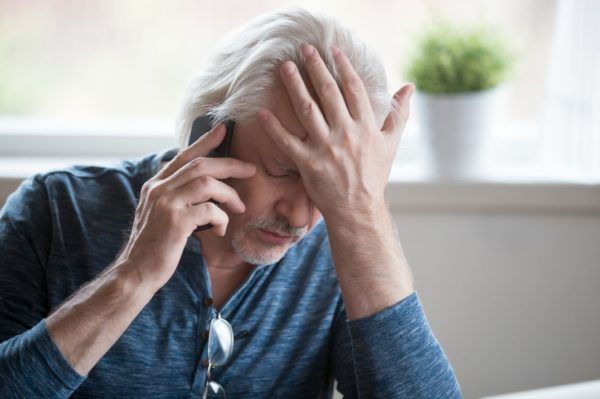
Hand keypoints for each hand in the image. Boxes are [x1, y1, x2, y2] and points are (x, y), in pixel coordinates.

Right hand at [117, 124, 255, 291]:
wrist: (137, 272)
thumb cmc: (155, 246)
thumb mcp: (160, 214)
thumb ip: (176, 197)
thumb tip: (203, 185)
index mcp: (156, 185)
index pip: (184, 155)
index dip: (205, 141)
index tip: (223, 129)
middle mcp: (158, 189)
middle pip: (201, 164)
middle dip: (230, 164)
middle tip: (251, 170)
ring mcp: (165, 203)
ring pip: (207, 183)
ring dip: (230, 194)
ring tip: (239, 207)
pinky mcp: (175, 221)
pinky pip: (210, 210)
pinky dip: (221, 219)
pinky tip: (220, 231)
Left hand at [258, 45, 412, 218]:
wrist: (359, 210)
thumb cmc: (374, 176)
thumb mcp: (391, 144)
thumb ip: (399, 114)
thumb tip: (409, 88)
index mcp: (366, 127)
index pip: (353, 89)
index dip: (343, 67)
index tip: (333, 50)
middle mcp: (346, 134)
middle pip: (328, 93)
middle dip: (315, 68)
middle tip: (304, 49)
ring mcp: (326, 148)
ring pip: (307, 110)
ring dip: (294, 86)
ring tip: (285, 68)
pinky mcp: (308, 164)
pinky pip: (287, 142)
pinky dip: (274, 127)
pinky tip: (263, 111)